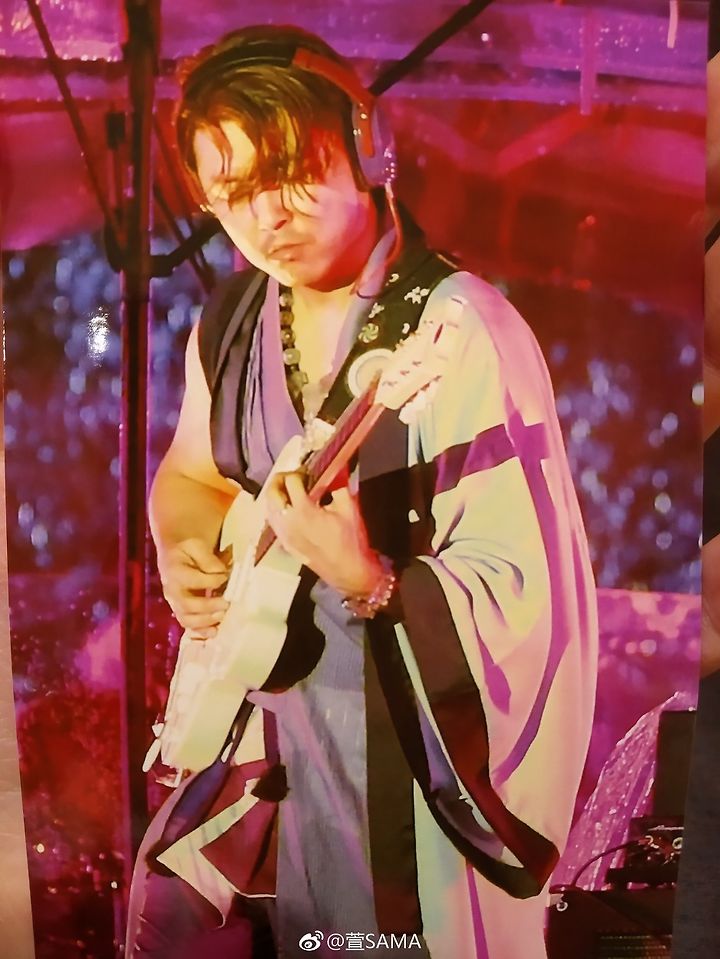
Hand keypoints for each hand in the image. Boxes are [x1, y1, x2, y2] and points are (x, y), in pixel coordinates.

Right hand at [156, 537, 229, 638]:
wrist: (174, 552)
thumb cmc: (187, 548)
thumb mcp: (196, 545)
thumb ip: (209, 559)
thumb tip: (222, 574)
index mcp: (174, 571)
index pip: (193, 580)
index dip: (212, 580)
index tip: (226, 577)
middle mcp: (171, 590)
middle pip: (187, 605)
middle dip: (208, 606)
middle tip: (226, 603)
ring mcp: (175, 603)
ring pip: (187, 619)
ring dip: (205, 621)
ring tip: (222, 616)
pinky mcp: (180, 610)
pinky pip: (188, 625)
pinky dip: (201, 631)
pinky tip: (214, 631)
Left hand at [265, 472, 382, 595]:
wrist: (348, 572)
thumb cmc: (351, 540)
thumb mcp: (349, 508)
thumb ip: (338, 484)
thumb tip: (334, 468)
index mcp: (303, 511)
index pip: (291, 481)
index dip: (299, 472)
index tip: (309, 472)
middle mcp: (287, 522)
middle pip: (272, 492)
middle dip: (280, 480)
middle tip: (294, 477)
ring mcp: (283, 534)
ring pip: (268, 507)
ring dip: (277, 495)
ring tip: (291, 491)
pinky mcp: (284, 543)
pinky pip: (273, 521)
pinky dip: (277, 510)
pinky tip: (289, 509)